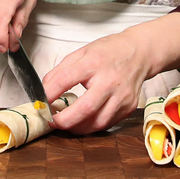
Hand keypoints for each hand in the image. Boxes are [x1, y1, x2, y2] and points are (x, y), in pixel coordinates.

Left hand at [42, 12, 179, 134]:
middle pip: (85, 109)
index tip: (39, 103)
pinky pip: (108, 123)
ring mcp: (122, 96)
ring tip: (66, 123)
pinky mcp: (129, 107)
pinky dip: (92, 125)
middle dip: (64, 120)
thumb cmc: (109, 51)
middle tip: (51, 121)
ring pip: (97, 122)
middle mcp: (109, 81)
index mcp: (94, 63)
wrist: (140, 53)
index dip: (49, 93)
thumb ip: (61, 70)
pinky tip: (84, 121)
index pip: (66, 79)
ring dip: (77, 127)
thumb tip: (44, 89)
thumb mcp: (81, 53)